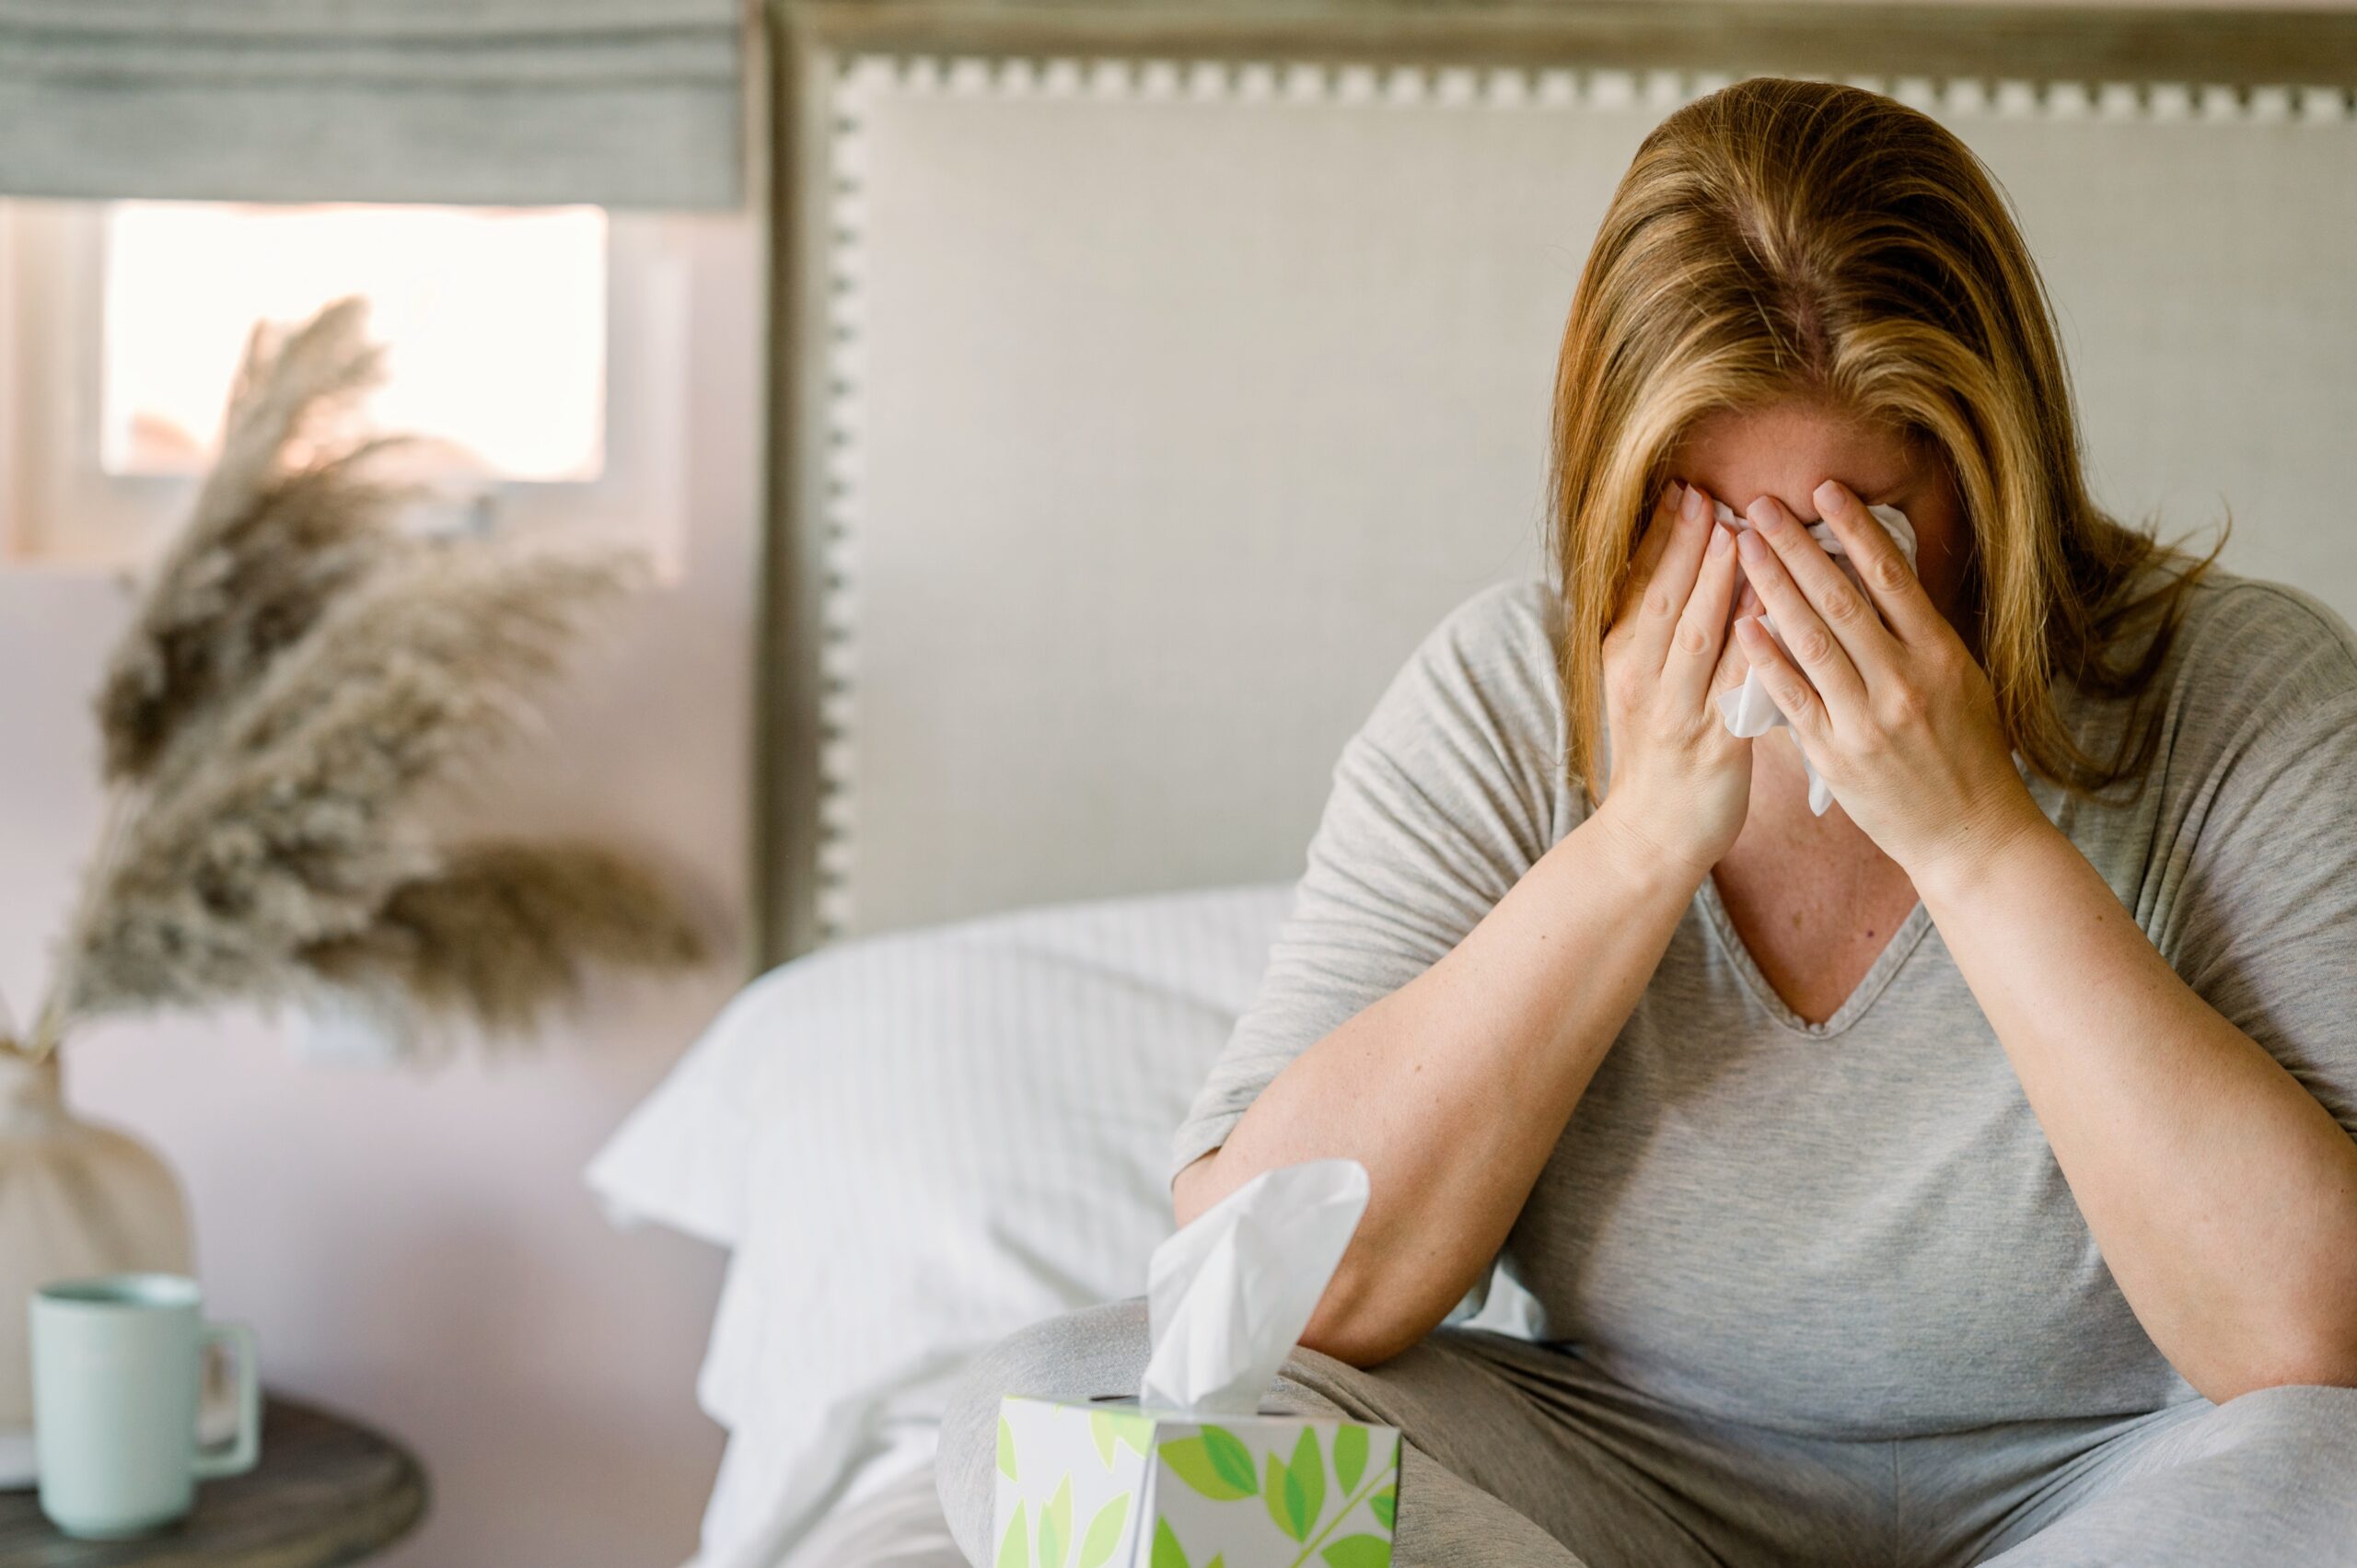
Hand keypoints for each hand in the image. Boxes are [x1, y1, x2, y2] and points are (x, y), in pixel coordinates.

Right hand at [1595, 479, 1751, 882]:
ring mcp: (1676, 712)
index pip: (1639, 587)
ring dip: (1716, 582)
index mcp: (1624, 661)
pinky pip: (1736, 685)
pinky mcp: (1713, 744)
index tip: (1681, 490)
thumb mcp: (1642, 687)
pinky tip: (1774, 613)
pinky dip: (1753, 645)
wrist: (1650, 836)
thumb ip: (1662, 634)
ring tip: (1738, 534)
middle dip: (1686, 545)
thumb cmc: (1659, 757)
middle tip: (1708, 494)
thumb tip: (1688, 571)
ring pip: (1696, 634)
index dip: (1660, 538)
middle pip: (1664, 600)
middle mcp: (1644, 680)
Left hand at [1728, 479, 2046, 882]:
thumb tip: (1875, 574)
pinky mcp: (1837, 756)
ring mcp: (1868, 720)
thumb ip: (1917, 633)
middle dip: (1796, 548)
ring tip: (1742, 548)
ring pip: (1811, 641)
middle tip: (1759, 507)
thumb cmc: (1966, 751)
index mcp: (1941, 655)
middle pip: (1841, 600)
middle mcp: (1906, 681)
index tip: (1823, 490)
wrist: (1971, 834)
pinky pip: (1793, 699)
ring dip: (1772, 589)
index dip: (1855, 529)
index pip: (1891, 577)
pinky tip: (1741, 623)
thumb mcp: (1961, 680)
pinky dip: (1766, 659)